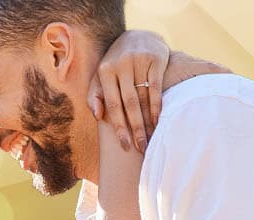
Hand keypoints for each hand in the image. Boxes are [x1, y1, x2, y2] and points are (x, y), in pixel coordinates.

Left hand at [89, 29, 168, 152]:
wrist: (138, 37)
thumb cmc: (116, 65)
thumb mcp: (102, 77)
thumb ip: (95, 96)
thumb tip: (98, 116)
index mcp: (105, 71)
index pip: (111, 104)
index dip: (118, 127)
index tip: (125, 146)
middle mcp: (121, 65)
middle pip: (128, 103)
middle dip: (135, 128)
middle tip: (141, 148)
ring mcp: (139, 61)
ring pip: (143, 97)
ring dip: (147, 121)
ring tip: (151, 139)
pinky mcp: (155, 59)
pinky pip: (156, 88)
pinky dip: (157, 106)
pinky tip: (158, 121)